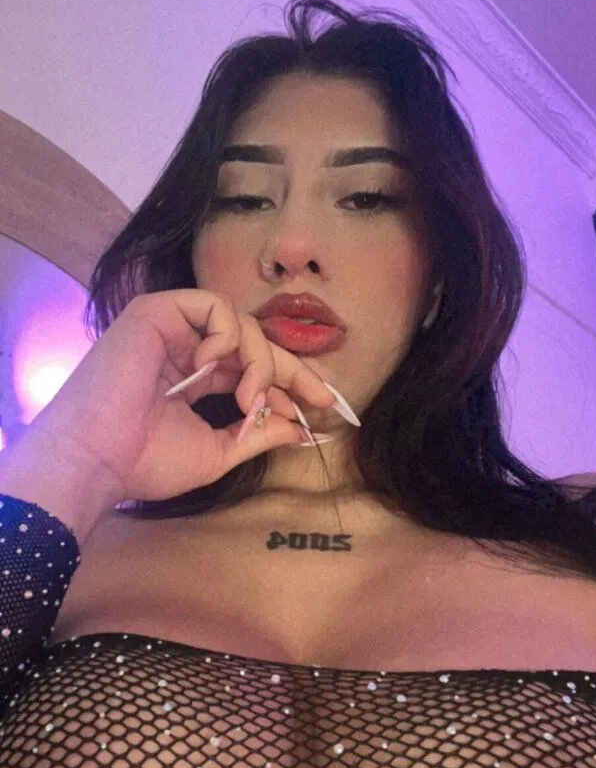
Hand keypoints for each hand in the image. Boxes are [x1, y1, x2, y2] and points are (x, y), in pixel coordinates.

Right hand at [28, 289, 338, 503]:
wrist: (98, 459)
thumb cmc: (145, 462)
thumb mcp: (217, 451)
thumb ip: (257, 433)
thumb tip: (299, 428)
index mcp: (195, 380)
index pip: (253, 370)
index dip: (290, 383)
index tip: (325, 406)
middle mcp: (185, 350)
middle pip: (255, 344)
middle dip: (291, 370)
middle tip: (317, 397)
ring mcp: (171, 329)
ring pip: (241, 325)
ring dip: (259, 361)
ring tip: (248, 399)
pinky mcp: (156, 311)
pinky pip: (214, 305)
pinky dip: (228, 333)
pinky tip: (216, 365)